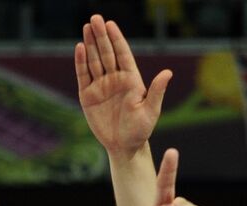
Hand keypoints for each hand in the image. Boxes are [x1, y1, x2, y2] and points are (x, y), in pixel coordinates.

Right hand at [75, 15, 170, 158]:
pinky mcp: (88, 96)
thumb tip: (168, 73)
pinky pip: (83, 76)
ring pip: (94, 60)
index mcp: (131, 79)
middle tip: (95, 18)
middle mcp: (115, 79)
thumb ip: (157, 91)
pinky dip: (81, 62)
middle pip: (107, 53)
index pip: (123, 54)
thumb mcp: (151, 111)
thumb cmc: (141, 130)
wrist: (124, 147)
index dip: (117, 39)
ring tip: (86, 27)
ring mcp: (101, 86)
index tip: (110, 24)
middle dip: (101, 36)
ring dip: (90, 44)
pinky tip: (79, 48)